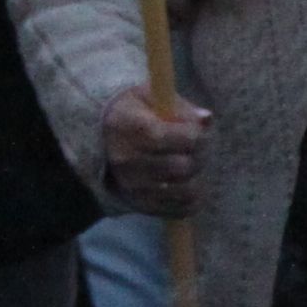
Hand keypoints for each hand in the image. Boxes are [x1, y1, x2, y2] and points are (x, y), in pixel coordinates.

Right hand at [98, 87, 207, 215]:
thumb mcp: (150, 98)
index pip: (179, 139)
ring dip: (198, 178)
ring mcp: (133, 186)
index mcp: (131, 127)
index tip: (197, 131)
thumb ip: (180, 108)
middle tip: (198, 149)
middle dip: (200, 157)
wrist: (98, 138)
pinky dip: (192, 198)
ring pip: (186, 191)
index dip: (197, 135)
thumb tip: (207, 119)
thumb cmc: (132, 113)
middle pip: (184, 166)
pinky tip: (186, 183)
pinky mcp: (141, 205)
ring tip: (192, 165)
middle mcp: (128, 159)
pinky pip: (182, 209)